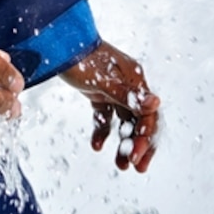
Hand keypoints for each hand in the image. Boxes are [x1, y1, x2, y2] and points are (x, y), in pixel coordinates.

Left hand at [61, 42, 159, 172]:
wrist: (57, 45)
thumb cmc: (81, 58)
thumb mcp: (103, 81)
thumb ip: (128, 95)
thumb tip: (156, 103)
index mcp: (135, 80)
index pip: (148, 114)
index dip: (145, 137)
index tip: (137, 156)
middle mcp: (129, 86)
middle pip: (141, 120)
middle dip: (139, 145)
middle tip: (137, 168)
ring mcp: (114, 90)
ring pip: (124, 122)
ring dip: (122, 143)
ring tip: (120, 165)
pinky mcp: (99, 93)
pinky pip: (106, 117)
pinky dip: (102, 131)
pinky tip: (96, 146)